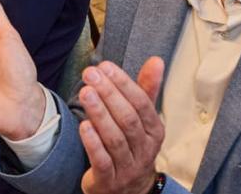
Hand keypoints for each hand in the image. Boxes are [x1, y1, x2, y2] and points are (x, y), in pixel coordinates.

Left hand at [77, 60, 166, 193]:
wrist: (128, 190)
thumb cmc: (132, 146)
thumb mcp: (142, 119)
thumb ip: (146, 90)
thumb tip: (156, 60)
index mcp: (154, 131)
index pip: (142, 104)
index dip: (123, 84)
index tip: (105, 66)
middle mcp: (144, 149)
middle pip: (128, 119)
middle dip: (109, 94)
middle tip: (90, 74)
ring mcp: (128, 167)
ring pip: (115, 139)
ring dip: (100, 114)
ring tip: (85, 93)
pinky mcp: (109, 181)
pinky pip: (102, 161)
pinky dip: (93, 143)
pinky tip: (83, 125)